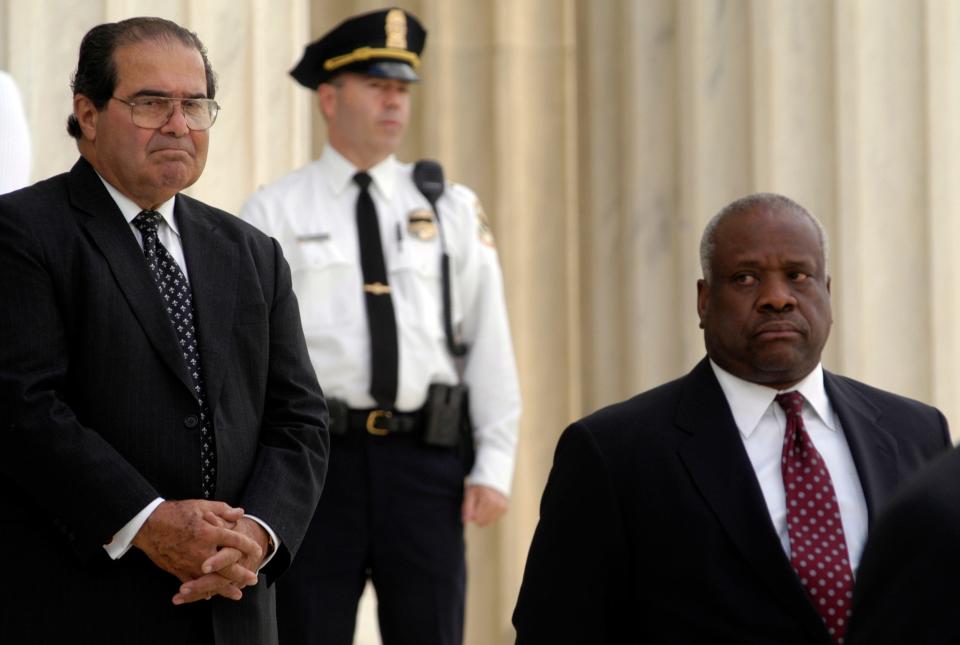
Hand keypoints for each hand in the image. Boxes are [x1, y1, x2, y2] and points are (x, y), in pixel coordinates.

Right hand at [132, 500, 261, 602]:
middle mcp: (201, 550)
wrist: (148, 524)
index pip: (235, 540)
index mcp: (208, 532)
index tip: (257, 550)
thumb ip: (222, 510)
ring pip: (211, 579)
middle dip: (242, 573)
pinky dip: (202, 590)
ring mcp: (189, 562)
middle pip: (227, 565)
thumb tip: (240, 513)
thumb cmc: (176, 513)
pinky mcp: (177, 570)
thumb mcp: (201, 506)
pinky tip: (211, 595)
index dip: (248, 546)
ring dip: (225, 588)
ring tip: (238, 594)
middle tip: (253, 579)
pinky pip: (193, 583)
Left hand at [461, 485, 508, 526]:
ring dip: (483, 515)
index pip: (476, 519)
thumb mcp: (470, 492)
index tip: (471, 504)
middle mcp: (497, 504)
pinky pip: (493, 518)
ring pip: (488, 521)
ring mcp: (502, 507)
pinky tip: (489, 504)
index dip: (471, 514)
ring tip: (483, 502)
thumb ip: (467, 507)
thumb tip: (465, 521)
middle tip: (476, 503)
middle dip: (476, 515)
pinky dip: (489, 513)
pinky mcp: (505, 508)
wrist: (493, 476)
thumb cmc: (479, 484)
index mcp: (488, 499)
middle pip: (482, 522)